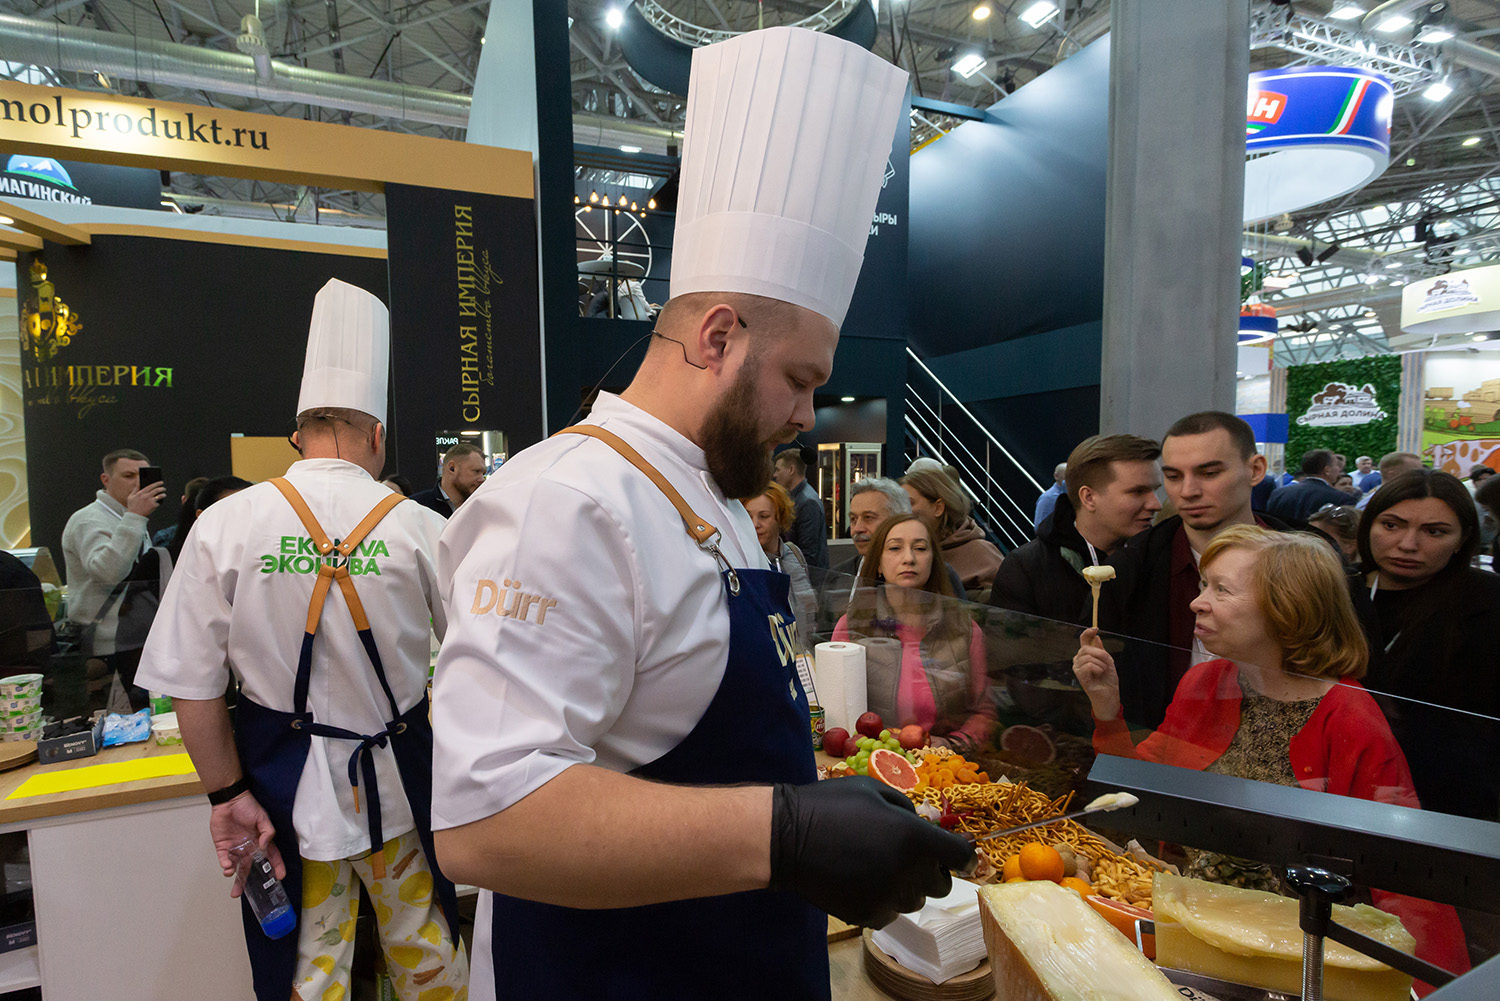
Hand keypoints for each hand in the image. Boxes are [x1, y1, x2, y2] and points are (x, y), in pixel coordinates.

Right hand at [126, 482, 165, 516]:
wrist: (135, 516)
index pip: (151, 486)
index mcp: (141, 493)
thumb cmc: (132, 506)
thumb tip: (139, 481)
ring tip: (164, 494)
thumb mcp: (131, 496)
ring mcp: (150, 501)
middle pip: (157, 490)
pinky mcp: (153, 506)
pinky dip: (159, 502)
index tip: (161, 482)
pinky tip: (158, 502)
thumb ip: (136, 488)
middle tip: (164, 488)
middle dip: (162, 488)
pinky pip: (158, 503)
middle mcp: (146, 496)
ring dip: (163, 494)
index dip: (157, 483)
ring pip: (160, 495)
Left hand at [210, 790, 284, 897]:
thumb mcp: (263, 817)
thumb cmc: (248, 807)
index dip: (276, 867)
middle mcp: (249, 848)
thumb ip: (268, 832)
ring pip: (235, 868)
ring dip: (235, 876)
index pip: (271, 857)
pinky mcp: (222, 847)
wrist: (229, 800)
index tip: (279, 877)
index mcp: (261, 842)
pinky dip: (225, 865)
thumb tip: (265, 846)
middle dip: (246, 882)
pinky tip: (227, 867)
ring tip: (234, 882)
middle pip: (250, 868)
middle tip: (243, 894)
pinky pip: (224, 860)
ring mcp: (235, 849)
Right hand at [769, 777, 973, 928]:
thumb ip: (907, 810)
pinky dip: (882, 900)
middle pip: (940, 885)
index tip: (963, 859)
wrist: (786, 838)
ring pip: (914, 900)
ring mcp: (888, 898)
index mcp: (914, 838)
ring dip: (906, 886)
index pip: (960, 857)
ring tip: (877, 867)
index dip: (965, 858)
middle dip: (931, 871)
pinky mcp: (868, 915)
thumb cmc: (830, 805)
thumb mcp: (873, 790)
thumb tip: (924, 828)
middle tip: (907, 856)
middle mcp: (908, 872)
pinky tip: (860, 882)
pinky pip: (889, 912)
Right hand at [1073, 627, 1120, 721]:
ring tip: (1103, 671)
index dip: (1088, 632)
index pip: (1083, 640)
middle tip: (1107, 664)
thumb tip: (1096, 637)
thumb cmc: (1108, 680)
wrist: (1109, 696)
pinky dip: (1098, 669)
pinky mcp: (1079, 676)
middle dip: (1101, 654)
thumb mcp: (1108, 662)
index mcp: (1085, 656)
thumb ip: (1101, 650)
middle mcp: (1079, 660)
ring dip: (1101, 663)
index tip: (1095, 628)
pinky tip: (1099, 674)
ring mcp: (1078, 668)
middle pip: (1086, 648)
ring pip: (1088, 656)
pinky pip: (1089, 665)